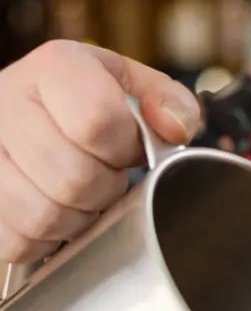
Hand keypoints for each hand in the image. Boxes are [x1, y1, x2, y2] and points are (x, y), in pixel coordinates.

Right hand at [0, 40, 201, 264]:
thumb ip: (168, 102)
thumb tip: (174, 128)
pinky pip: (17, 241)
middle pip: (74, 178)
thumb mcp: (130, 89)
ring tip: (78, 196)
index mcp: (55, 70)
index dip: (124, 148)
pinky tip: (51, 211)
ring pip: (44, 216)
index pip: (97, 118)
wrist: (24, 115)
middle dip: (104, 190)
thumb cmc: (85, 107)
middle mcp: (7, 103)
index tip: (125, 149)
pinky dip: (44, 241)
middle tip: (103, 178)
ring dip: (75, 220)